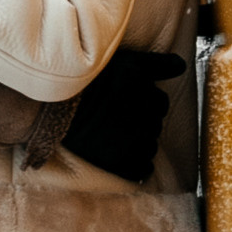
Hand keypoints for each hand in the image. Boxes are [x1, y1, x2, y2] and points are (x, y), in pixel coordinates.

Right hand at [61, 45, 186, 183]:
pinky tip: (122, 155)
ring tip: (117, 136)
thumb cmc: (85, 82)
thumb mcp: (122, 62)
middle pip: (155, 124)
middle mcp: (142, 117)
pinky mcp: (119, 164)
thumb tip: (182, 66)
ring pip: (150, 146)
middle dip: (142, 121)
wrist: (50, 110)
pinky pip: (142, 170)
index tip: (129, 102)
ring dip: (140, 142)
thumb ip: (156, 63)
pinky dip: (137, 165)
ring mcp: (131, 143)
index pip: (160, 101)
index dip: (146, 101)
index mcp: (142, 91)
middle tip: (119, 118)